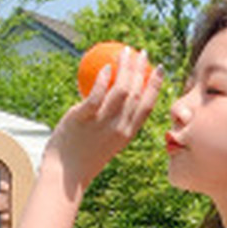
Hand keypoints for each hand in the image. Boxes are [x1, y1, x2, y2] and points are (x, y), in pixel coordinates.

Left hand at [43, 47, 162, 191]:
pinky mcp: (83, 118)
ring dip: (125, 67)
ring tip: (124, 52)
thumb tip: (110, 99)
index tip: (159, 69)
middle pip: (136, 93)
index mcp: (128, 134)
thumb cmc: (84, 158)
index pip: (147, 106)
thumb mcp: (105, 142)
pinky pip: (96, 95)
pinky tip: (105, 67)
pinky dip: (103, 79)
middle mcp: (119, 128)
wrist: (66, 175)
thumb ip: (110, 123)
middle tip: (141, 53)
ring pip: (120, 90)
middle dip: (142, 69)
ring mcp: (102, 123)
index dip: (156, 85)